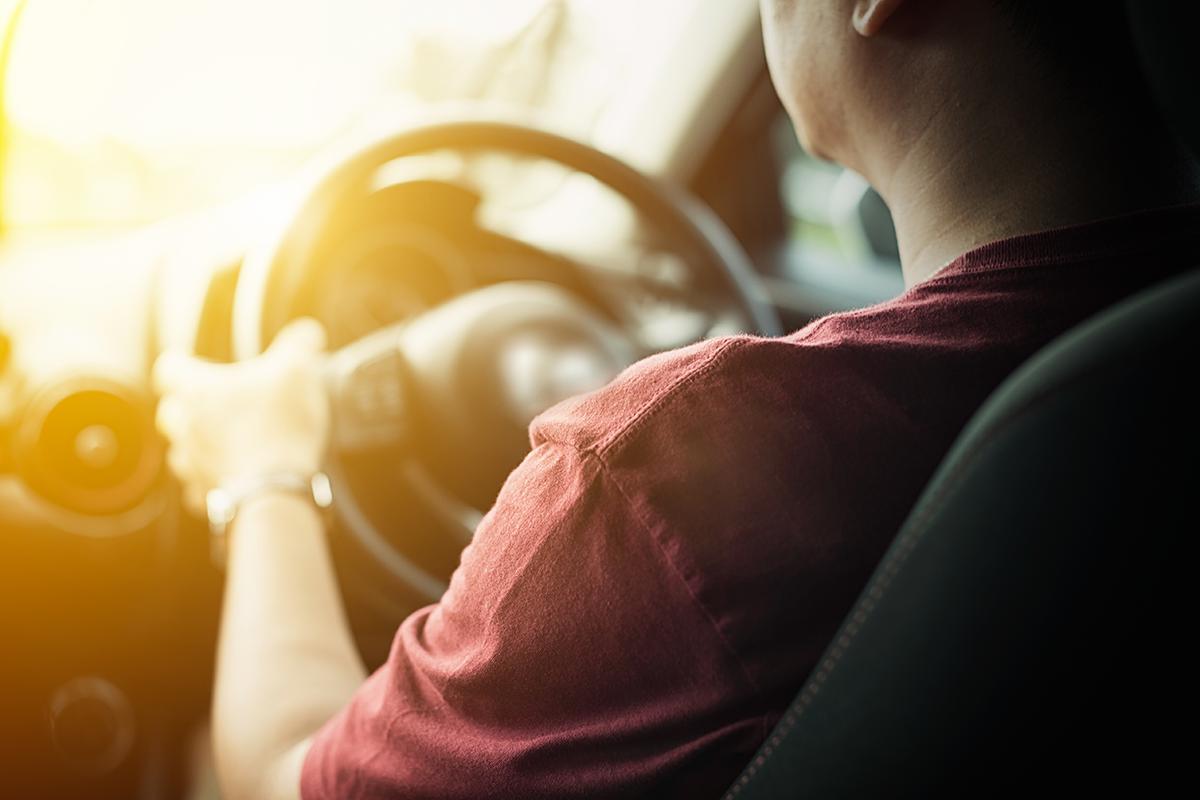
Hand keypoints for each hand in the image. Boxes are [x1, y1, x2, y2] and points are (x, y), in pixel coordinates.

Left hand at [154, 319, 329, 512]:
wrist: (276, 489)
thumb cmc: (280, 423)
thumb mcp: (298, 370)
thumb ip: (299, 344)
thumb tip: (308, 330)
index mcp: (197, 391)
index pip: (168, 368)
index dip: (179, 364)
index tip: (190, 362)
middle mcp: (185, 427)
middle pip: (169, 411)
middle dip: (187, 406)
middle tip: (216, 403)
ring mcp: (192, 465)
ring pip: (181, 451)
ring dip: (198, 445)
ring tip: (225, 443)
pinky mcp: (206, 496)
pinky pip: (198, 488)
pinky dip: (211, 481)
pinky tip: (233, 477)